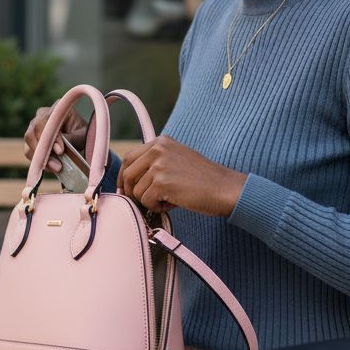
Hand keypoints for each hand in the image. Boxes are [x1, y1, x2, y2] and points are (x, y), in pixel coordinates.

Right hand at [24, 103, 88, 173]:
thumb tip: (57, 149)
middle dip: (44, 150)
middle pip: (33, 130)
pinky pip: (28, 151)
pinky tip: (50, 168)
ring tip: (55, 168)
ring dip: (40, 157)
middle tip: (57, 166)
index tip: (60, 151)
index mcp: (56, 108)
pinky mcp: (31, 140)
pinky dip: (37, 161)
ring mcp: (34, 127)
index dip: (51, 136)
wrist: (79, 139)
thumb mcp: (82, 135)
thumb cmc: (82, 134)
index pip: (47, 120)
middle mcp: (42, 114)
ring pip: (28, 141)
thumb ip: (72, 139)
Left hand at [117, 135, 246, 217]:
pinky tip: (173, 203)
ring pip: (136, 190)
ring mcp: (159, 164)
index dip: (124, 177)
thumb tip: (128, 182)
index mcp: (161, 142)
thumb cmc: (203, 180)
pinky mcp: (162, 182)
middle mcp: (158, 149)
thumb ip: (155, 164)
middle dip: (131, 191)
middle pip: (128, 173)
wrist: (224, 188)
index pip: (129, 158)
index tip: (126, 189)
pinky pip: (146, 201)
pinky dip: (158, 208)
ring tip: (170, 199)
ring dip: (150, 201)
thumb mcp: (176, 161)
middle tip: (144, 201)